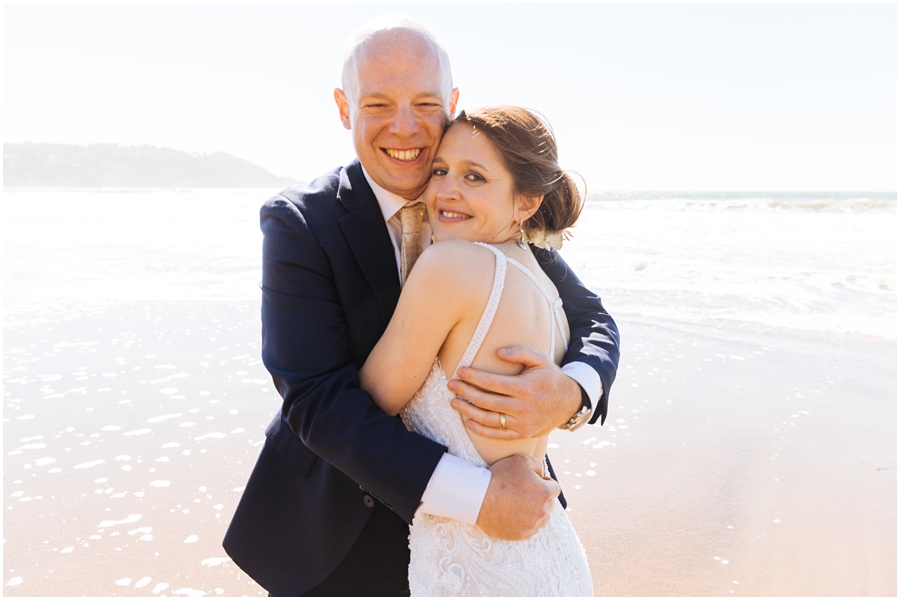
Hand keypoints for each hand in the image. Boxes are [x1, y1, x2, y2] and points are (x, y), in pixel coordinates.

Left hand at [448, 346, 581, 439]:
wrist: (569, 403)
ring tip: (453, 402)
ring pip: (488, 419)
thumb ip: (520, 352)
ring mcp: (522, 423)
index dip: (473, 377)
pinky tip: (468, 420)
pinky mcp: (522, 434)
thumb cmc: (551, 378)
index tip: (460, 371)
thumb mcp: (540, 360)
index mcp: (525, 388)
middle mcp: (522, 407)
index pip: (492, 383)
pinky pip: (497, 434)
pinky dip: (480, 429)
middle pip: (485, 401)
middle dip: (465, 391)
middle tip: (451, 384)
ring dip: (467, 410)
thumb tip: (497, 352)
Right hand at [476, 454, 559, 539]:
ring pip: (542, 519)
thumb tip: (543, 474)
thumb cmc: (500, 477)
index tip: (534, 482)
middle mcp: (542, 511)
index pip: (555, 488)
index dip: (545, 483)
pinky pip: (531, 529)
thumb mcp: (521, 460)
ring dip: (536, 512)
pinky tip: (515, 515)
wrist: (479, 498)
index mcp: (545, 493)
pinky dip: (526, 523)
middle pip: (549, 504)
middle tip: (525, 493)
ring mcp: (532, 525)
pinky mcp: (521, 535)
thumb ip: (538, 465)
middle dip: (541, 498)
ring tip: (522, 505)